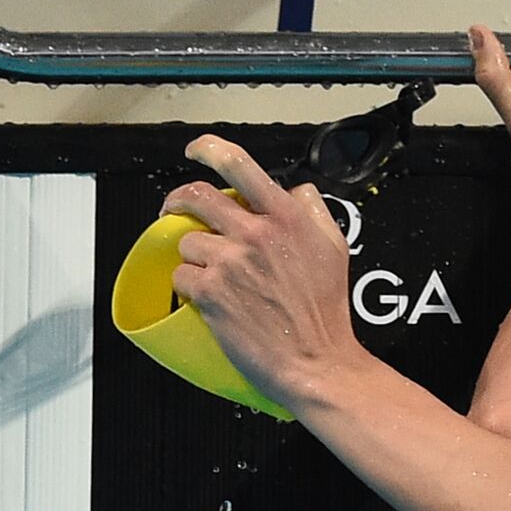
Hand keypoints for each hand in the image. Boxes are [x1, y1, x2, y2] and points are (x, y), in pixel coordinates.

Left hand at [161, 136, 365, 411]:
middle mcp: (256, 234)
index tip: (197, 151)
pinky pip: (181, 275)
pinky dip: (190, 286)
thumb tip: (296, 191)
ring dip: (195, 257)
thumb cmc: (327, 313)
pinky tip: (210, 299)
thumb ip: (313, 212)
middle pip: (197, 196)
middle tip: (175, 210)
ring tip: (215, 277)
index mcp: (287, 218)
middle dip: (178, 200)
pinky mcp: (210, 293)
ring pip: (188, 241)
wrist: (316, 362)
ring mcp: (230, 263)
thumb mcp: (335, 249)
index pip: (238, 164)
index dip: (208, 149)